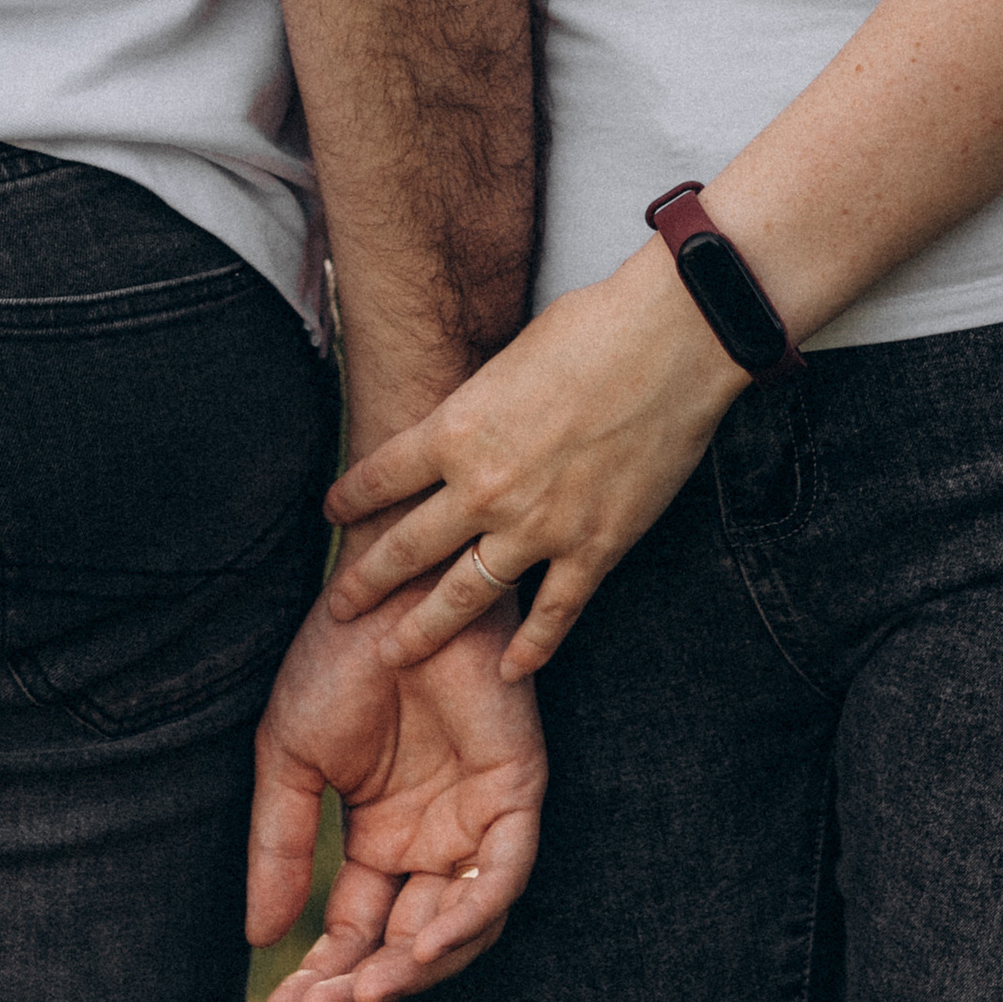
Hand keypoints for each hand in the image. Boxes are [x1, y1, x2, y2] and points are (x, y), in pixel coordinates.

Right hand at [248, 582, 546, 1001]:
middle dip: (365, 985)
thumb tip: (260, 941)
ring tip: (363, 989)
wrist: (385, 582)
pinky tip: (421, 944)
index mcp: (381, 836)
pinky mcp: (515, 789)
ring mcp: (477, 817)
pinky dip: (466, 917)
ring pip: (461, 927)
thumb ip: (280, 847)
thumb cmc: (338, 655)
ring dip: (415, 968)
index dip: (323, 976)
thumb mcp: (289, 760)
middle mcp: (433, 839)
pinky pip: (502, 875)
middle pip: (409, 945)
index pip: (357, 931)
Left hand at [324, 243, 745, 677]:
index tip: (333, 512)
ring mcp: (539, 526)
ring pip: (465, 596)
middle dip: (365, 581)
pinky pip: (553, 613)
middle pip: (406, 548)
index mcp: (456, 429)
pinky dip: (531, 648)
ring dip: (424, 629)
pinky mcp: (595, 549)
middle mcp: (485, 488)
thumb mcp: (507, 360)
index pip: (382, 476)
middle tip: (339, 606)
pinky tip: (510, 671)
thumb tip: (464, 431)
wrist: (669, 344)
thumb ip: (479, 410)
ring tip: (394, 652)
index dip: (351, 498)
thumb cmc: (590, 330)